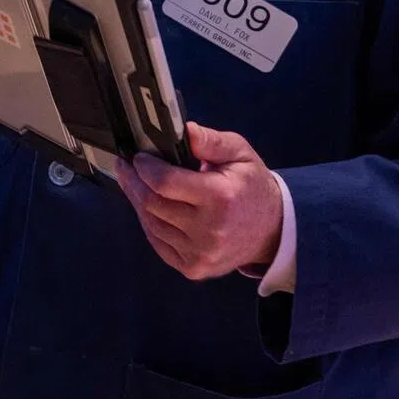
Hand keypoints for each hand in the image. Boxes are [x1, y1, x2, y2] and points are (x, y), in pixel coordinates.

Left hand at [115, 122, 282, 281]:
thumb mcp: (240, 153)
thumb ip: (211, 141)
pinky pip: (157, 242)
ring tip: (134, 183)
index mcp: (220, 198)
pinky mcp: (193, 268)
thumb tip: (185, 130)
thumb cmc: (252, 187)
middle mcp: (209, 230)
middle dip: (133, 182)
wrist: (272, 230)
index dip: (144, 168)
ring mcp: (200, 254)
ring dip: (138, 201)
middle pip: (153, 204)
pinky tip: (148, 206)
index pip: (165, 183)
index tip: (138, 157)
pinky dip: (148, 222)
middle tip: (125, 166)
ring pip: (151, 224)